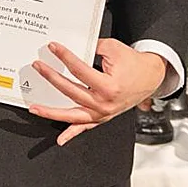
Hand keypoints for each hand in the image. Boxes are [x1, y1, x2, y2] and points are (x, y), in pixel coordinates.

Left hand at [28, 39, 166, 145]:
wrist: (152, 77)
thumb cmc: (134, 63)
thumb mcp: (113, 49)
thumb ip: (90, 47)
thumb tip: (68, 47)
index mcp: (109, 86)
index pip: (79, 70)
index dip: (64, 56)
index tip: (53, 47)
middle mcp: (105, 103)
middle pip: (71, 91)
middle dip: (51, 78)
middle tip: (38, 67)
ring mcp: (103, 113)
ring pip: (74, 115)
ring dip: (52, 113)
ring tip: (35, 109)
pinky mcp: (103, 117)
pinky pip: (85, 127)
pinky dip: (72, 133)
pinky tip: (60, 139)